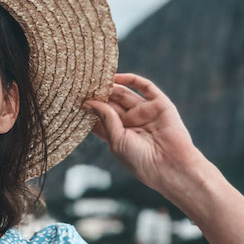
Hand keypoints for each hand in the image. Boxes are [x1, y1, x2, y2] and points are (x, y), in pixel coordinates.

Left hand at [82, 72, 200, 194]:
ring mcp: (145, 112)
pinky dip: (130, 80)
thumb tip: (88, 102)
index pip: (100, 117)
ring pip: (124, 94)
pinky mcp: (159, 104)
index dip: (89, 108)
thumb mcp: (116, 140)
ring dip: (110, 86)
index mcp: (119, 134)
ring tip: (95, 78)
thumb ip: (105, 118)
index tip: (73, 99)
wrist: (170, 166)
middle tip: (82, 84)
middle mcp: (132, 122)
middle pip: (111, 103)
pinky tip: (115, 77)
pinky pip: (144, 87)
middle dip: (98, 94)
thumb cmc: (141, 160)